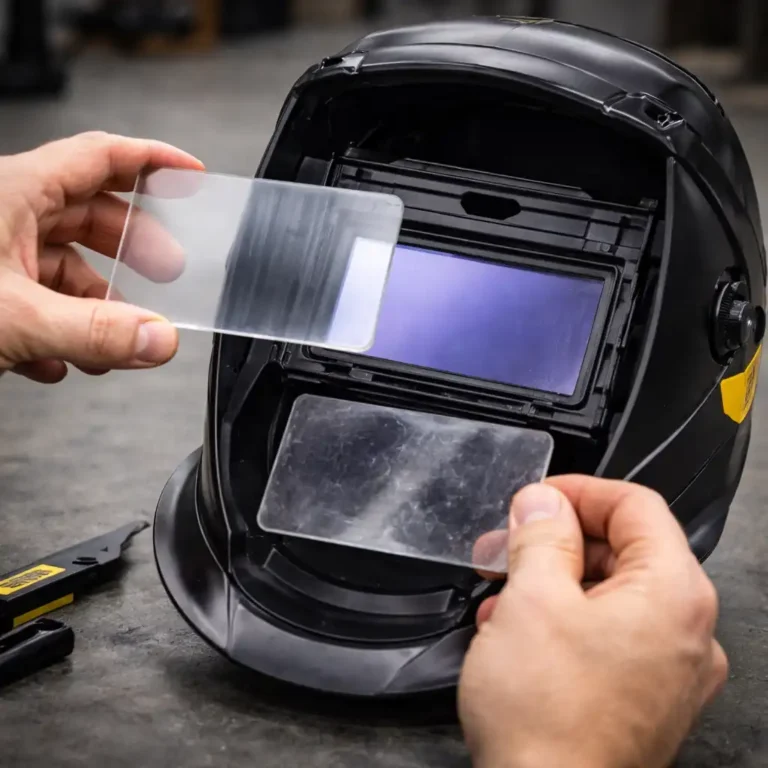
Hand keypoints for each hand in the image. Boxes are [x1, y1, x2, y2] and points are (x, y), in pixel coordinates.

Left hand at [0, 131, 203, 382]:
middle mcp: (4, 212)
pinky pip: (36, 298)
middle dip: (135, 248)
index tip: (190, 177)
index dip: (153, 162)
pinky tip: (60, 359)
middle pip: (91, 213)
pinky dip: (59, 329)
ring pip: (63, 265)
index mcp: (14, 191)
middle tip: (169, 271)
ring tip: (111, 344)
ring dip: (95, 307)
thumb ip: (95, 332)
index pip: (101, 156)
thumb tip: (160, 338)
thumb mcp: (16, 317)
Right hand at [458, 476, 727, 767]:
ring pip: (610, 593)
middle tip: (508, 545)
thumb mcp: (533, 598)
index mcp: (673, 594)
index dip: (579, 491)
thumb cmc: (549, 716)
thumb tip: (543, 502)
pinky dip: (563, 620)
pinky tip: (518, 632)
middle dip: (556, 541)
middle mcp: (685, 631)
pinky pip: (607, 634)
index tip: (538, 498)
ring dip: (552, 581)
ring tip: (502, 594)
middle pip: (623, 549)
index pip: (636, 506)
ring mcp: (667, 669)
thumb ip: (542, 535)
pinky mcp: (642, 696)